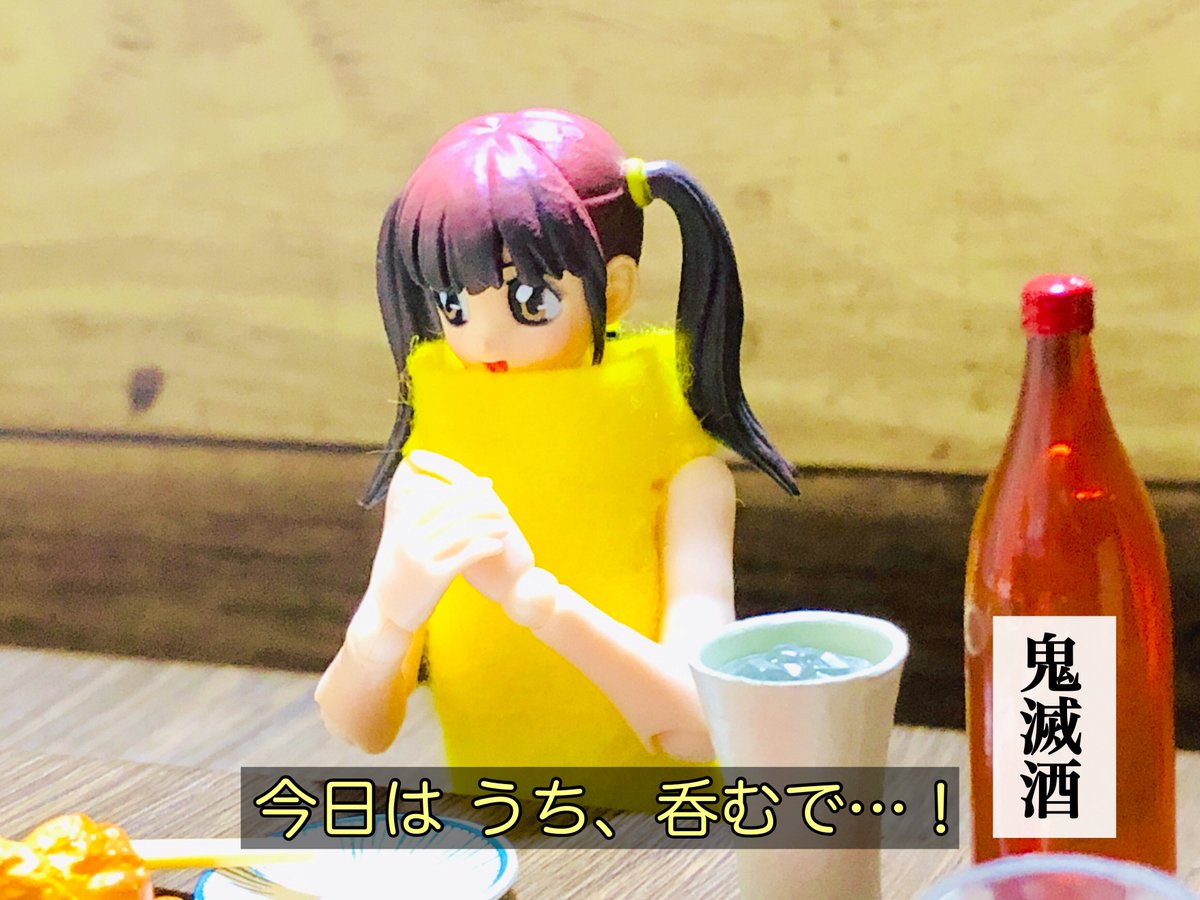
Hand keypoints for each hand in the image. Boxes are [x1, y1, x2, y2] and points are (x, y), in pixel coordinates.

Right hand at [369, 450, 517, 630]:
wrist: (385, 613)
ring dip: (488, 526)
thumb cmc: (399, 575)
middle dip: (482, 505)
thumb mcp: (399, 542)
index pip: (439, 497)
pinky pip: (465, 557)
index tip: (487, 483)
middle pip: (453, 512)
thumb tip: (430, 490)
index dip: (466, 488)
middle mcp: (409, 538)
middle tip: (502, 506)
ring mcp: (420, 558)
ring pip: (462, 532)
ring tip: (506, 526)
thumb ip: (413, 519)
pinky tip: (498, 546)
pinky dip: (484, 548)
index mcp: (403, 525)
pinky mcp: (432, 578)